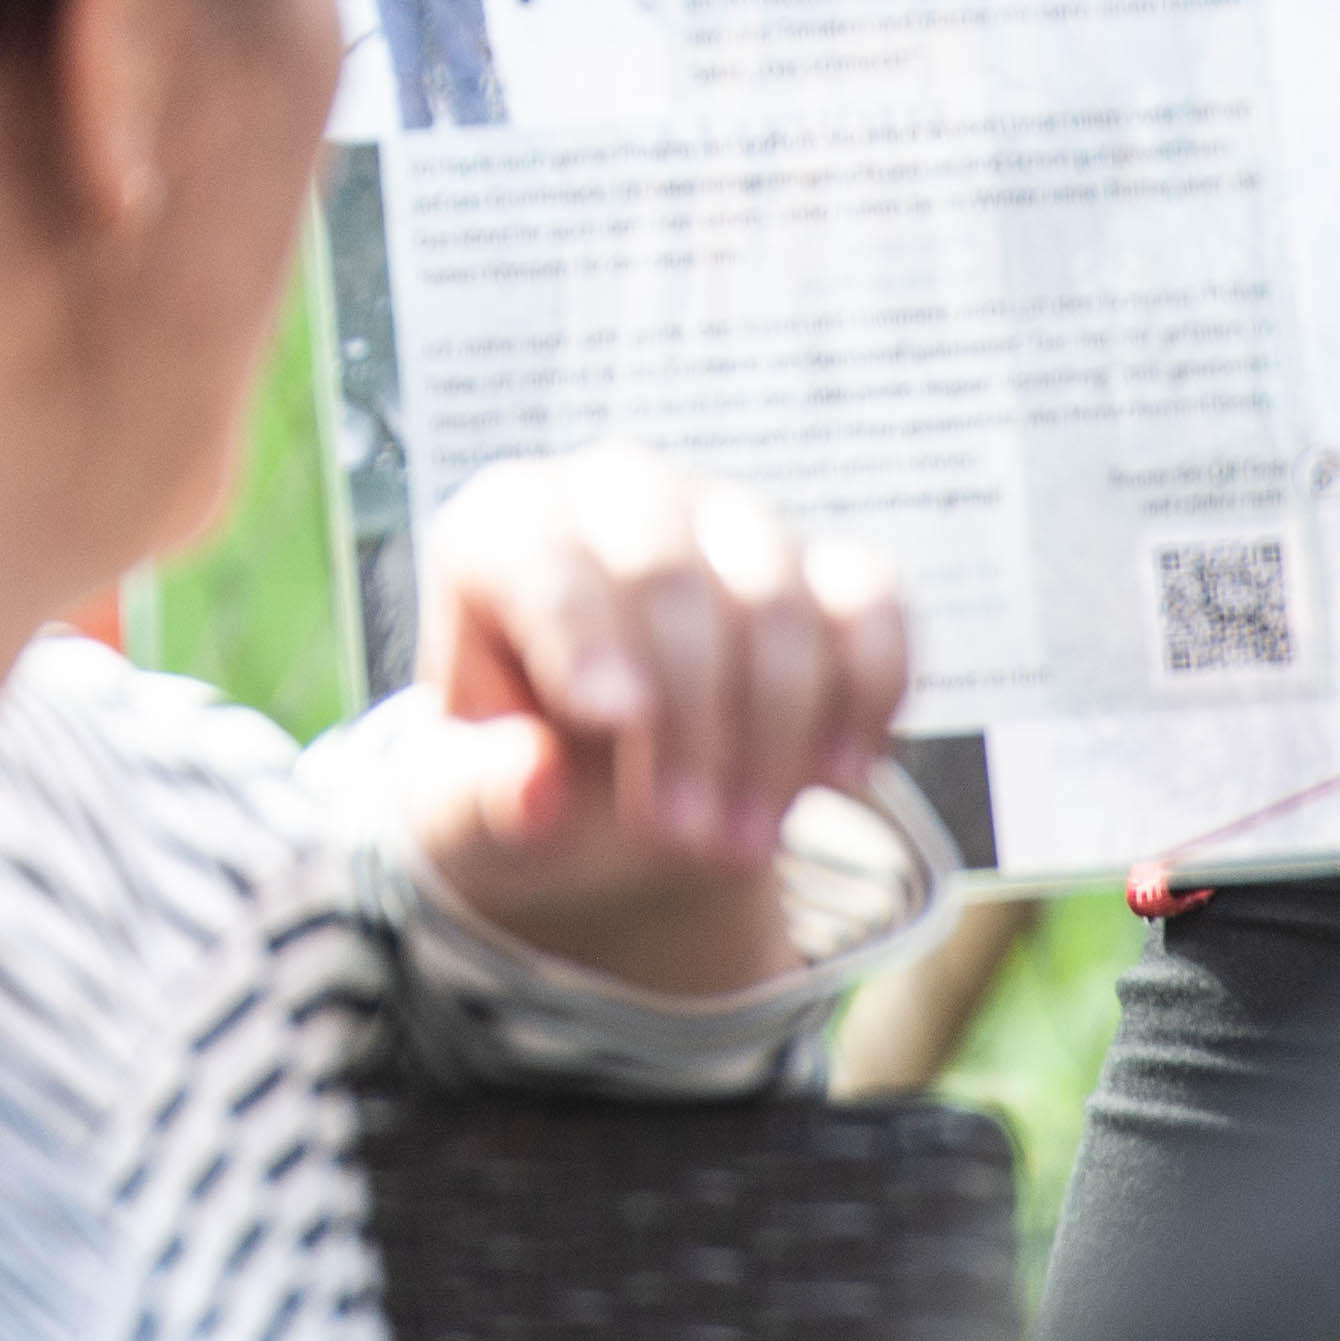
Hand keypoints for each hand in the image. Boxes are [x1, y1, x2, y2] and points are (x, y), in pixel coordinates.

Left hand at [393, 450, 914, 997]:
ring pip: (776, 599)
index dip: (584, 638)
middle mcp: (619, 497)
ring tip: (743, 843)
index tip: (614, 719)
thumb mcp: (468, 802)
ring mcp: (729, 520)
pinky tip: (840, 778)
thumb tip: (533, 786)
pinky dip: (869, 692)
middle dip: (691, 723)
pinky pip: (871, 603)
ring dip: (775, 734)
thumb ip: (483, 796)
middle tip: (689, 840)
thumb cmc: (520, 771)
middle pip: (670, 583)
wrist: (605, 782)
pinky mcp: (821, 562)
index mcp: (505, 531)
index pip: (546, 567)